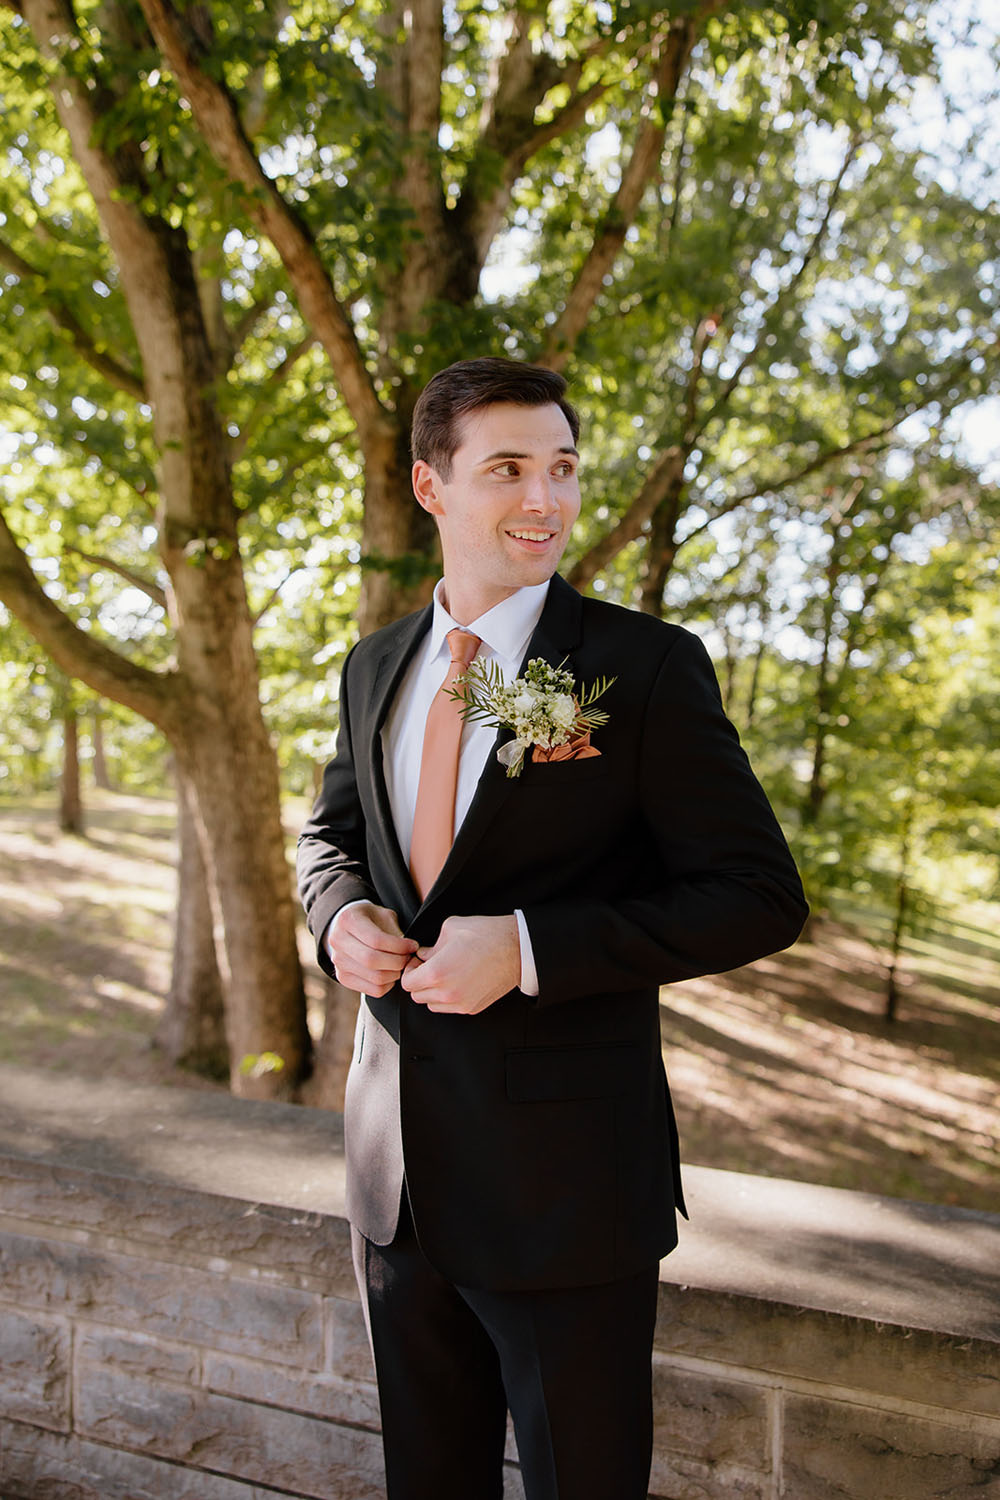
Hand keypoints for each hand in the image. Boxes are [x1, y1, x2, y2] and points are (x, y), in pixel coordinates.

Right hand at [327, 902, 417, 996]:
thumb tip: (410, 950)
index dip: (399, 946)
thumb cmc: (370, 919)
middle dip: (398, 961)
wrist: (347, 928)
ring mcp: (338, 962)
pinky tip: (392, 973)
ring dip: (395, 974)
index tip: (413, 945)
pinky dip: (389, 985)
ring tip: (401, 964)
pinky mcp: (343, 978)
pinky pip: (373, 990)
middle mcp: (338, 942)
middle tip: (409, 957)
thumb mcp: (383, 914)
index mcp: (348, 920)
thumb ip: (394, 930)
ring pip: (375, 978)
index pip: (376, 940)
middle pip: (372, 960)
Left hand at [400, 914, 520, 1015]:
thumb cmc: (485, 934)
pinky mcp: (472, 1008)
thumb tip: (423, 955)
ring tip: (444, 974)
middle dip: (418, 981)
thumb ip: (431, 945)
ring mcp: (460, 1003)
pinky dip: (447, 997)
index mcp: (437, 972)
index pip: (407, 983)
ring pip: (432, 1004)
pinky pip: (449, 1007)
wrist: (517, 949)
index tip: (417, 962)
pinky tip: (457, 980)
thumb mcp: (450, 929)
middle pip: (417, 996)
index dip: (409, 970)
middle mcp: (447, 993)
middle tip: (428, 966)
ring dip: (432, 991)